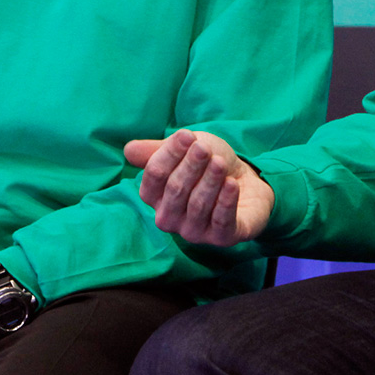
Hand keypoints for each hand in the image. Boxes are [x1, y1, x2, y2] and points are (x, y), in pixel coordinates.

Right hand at [124, 128, 272, 245]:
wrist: (246, 181)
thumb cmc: (208, 164)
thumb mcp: (185, 150)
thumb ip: (156, 150)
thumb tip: (128, 150)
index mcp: (154, 197)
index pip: (155, 175)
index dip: (170, 154)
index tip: (187, 136)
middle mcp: (169, 218)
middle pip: (175, 189)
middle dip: (190, 166)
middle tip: (204, 149)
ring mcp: (194, 232)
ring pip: (198, 205)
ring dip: (209, 180)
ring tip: (219, 163)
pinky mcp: (221, 239)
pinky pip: (220, 221)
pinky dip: (226, 201)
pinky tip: (232, 184)